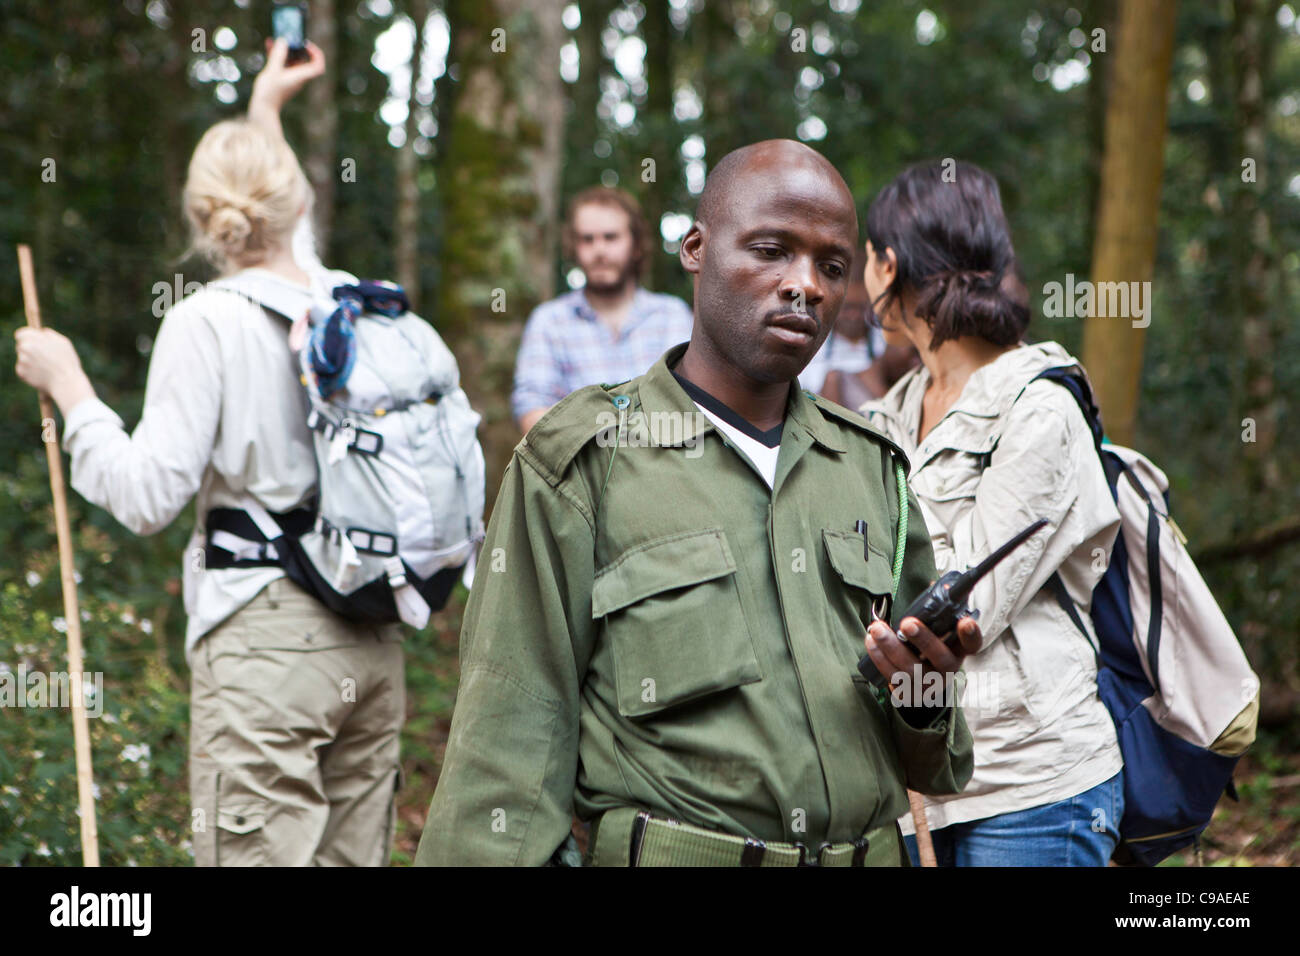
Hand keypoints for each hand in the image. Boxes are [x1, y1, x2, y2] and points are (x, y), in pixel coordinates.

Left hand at [14, 327, 93, 411]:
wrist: (66, 383)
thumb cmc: (67, 362)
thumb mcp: (63, 342)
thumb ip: (49, 334)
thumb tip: (42, 332)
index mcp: (33, 338)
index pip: (21, 334)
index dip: (27, 338)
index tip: (32, 343)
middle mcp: (25, 347)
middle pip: (21, 346)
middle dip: (29, 350)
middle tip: (43, 357)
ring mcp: (21, 360)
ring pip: (23, 358)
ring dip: (30, 361)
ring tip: (45, 367)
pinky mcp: (20, 372)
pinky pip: (23, 370)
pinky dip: (30, 372)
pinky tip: (41, 374)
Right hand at [250, 38, 324, 114]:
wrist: (262, 109)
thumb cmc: (269, 92)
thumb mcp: (273, 70)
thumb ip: (278, 54)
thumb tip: (284, 41)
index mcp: (301, 77)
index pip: (318, 66)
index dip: (316, 54)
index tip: (306, 45)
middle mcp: (298, 78)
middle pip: (303, 60)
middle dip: (296, 48)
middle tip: (288, 38)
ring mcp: (290, 79)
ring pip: (291, 61)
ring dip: (285, 50)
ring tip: (275, 39)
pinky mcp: (282, 80)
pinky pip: (283, 65)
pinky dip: (278, 56)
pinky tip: (269, 45)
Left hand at [863, 614, 981, 708]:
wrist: (920, 682)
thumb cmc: (928, 646)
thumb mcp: (937, 629)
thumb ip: (938, 610)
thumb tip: (941, 587)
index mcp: (958, 650)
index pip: (972, 644)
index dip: (970, 634)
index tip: (964, 621)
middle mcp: (948, 669)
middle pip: (941, 658)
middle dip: (924, 639)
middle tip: (907, 623)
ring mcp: (929, 685)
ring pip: (911, 669)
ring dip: (892, 647)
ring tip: (877, 629)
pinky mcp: (909, 693)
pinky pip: (893, 677)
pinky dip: (880, 658)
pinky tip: (871, 642)